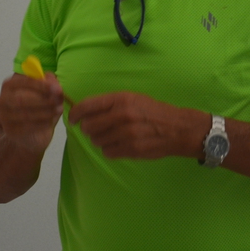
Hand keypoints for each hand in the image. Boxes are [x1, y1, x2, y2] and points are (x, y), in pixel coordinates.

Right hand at [0, 73, 64, 152]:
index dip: (41, 85)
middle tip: (58, 101)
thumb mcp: (47, 92)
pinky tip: (51, 122)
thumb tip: (54, 83)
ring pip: (25, 114)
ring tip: (58, 110)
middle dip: (43, 99)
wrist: (29, 133)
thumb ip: (50, 84)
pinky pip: (26, 127)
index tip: (57, 88)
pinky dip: (41, 124)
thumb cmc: (37, 107)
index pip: (23, 81)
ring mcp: (4, 115)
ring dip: (45, 112)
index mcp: (10, 84)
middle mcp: (3, 98)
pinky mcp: (10, 130)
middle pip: (21, 98)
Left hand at [68, 92, 207, 159]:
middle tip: (95, 129)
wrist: (176, 128)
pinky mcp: (131, 150)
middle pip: (89, 127)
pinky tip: (119, 144)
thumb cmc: (152, 111)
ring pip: (96, 141)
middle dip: (88, 129)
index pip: (87, 106)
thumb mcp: (132, 98)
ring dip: (100, 140)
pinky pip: (108, 152)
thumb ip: (109, 104)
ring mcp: (126, 134)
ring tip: (111, 136)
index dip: (75, 114)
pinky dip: (110, 150)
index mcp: (121, 99)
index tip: (72, 119)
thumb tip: (84, 111)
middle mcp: (122, 115)